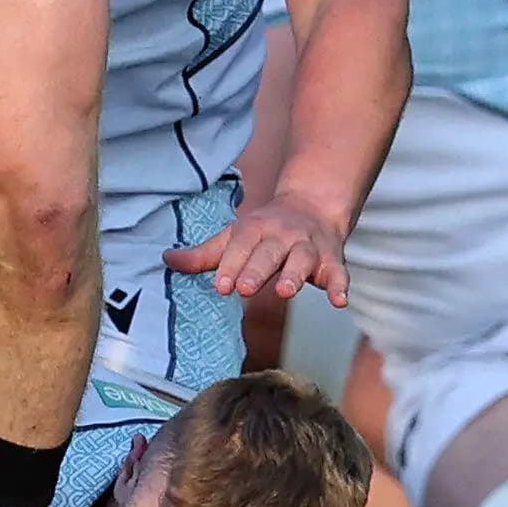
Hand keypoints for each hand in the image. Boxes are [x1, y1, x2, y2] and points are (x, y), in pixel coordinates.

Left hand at [167, 194, 350, 305]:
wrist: (315, 205)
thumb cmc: (267, 230)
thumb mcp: (235, 236)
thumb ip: (205, 254)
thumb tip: (167, 260)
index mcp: (256, 229)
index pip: (241, 245)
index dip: (231, 265)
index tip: (221, 285)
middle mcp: (283, 236)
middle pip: (269, 252)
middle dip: (257, 269)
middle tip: (244, 288)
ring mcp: (308, 248)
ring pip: (302, 259)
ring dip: (295, 274)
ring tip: (286, 290)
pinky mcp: (332, 261)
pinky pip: (339, 273)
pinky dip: (341, 285)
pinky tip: (340, 300)